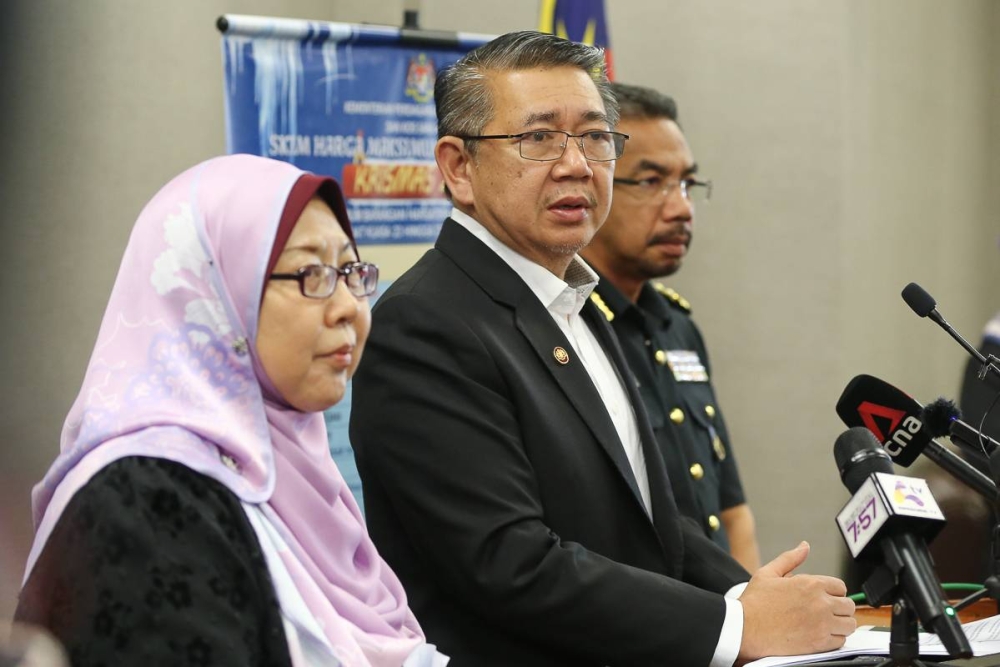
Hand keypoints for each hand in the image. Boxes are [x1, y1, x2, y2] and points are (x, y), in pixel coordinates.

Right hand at [737, 541, 855, 661]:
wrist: (744, 628)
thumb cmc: (754, 602)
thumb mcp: (768, 573)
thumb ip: (790, 558)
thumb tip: (804, 546)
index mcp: (811, 584)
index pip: (841, 587)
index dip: (833, 592)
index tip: (825, 597)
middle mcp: (821, 603)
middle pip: (848, 606)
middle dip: (839, 608)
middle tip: (826, 612)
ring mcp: (822, 624)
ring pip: (849, 624)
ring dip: (841, 624)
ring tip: (827, 624)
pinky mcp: (820, 643)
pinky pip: (841, 641)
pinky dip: (834, 638)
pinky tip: (821, 635)